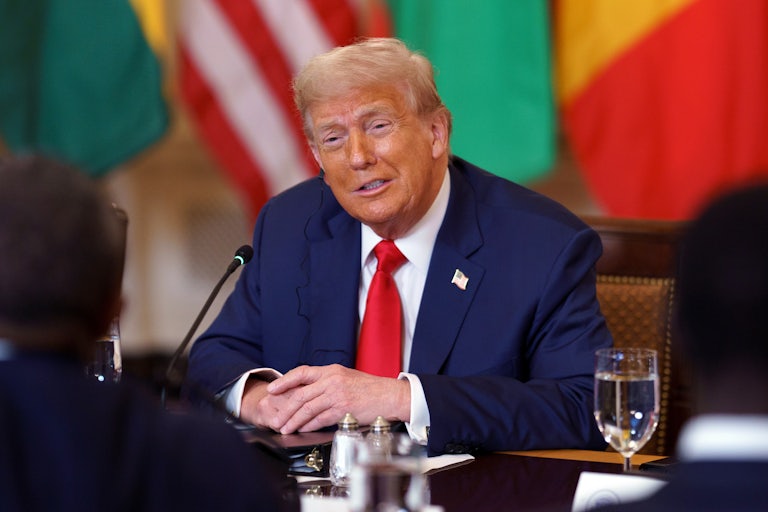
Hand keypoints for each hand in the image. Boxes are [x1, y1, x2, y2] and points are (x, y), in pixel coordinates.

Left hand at [260, 364, 410, 433]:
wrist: (389, 396)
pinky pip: (320, 419)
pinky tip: (302, 430)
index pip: (301, 372)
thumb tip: (308, 392)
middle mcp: (332, 380)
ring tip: (285, 428)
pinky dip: (309, 426)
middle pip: (300, 395)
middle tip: (275, 419)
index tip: (272, 390)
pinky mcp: (343, 409)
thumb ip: (327, 382)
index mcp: (331, 370)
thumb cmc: (369, 388)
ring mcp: (337, 395)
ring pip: (307, 409)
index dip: (285, 381)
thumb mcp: (346, 377)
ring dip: (294, 421)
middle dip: (285, 409)